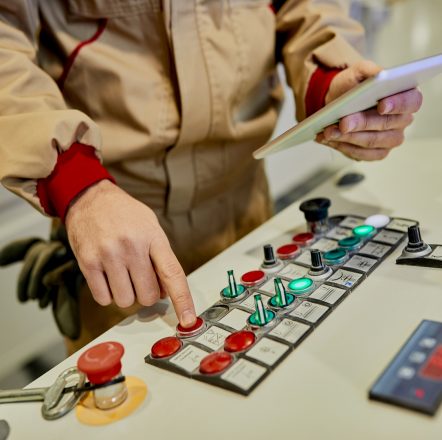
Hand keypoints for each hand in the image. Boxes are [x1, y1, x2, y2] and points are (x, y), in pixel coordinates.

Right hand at [65, 179, 196, 326]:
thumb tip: (165, 292)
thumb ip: (161, 258)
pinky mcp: (87, 262)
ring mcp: (108, 255)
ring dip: (127, 294)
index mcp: (153, 237)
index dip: (182, 300)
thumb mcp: (151, 227)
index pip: (172, 274)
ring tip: (122, 274)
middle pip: (148, 295)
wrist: (90, 198)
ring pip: (125, 300)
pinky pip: (103, 298)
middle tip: (140, 278)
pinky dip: (108, 294)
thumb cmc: (125, 214)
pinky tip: (108, 276)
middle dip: (147, 294)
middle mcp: (131, 246)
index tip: (187, 319)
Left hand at [316, 60, 422, 160]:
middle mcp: (402, 120)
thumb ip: (369, 70)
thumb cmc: (352, 87)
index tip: (381, 105)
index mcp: (406, 97)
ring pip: (371, 142)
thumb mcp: (357, 72)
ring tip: (328, 131)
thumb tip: (378, 75)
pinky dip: (343, 147)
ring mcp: (390, 139)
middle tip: (343, 122)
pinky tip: (328, 140)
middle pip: (386, 125)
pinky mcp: (376, 153)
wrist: (337, 103)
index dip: (398, 104)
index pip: (411, 102)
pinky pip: (361, 154)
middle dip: (362, 123)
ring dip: (347, 137)